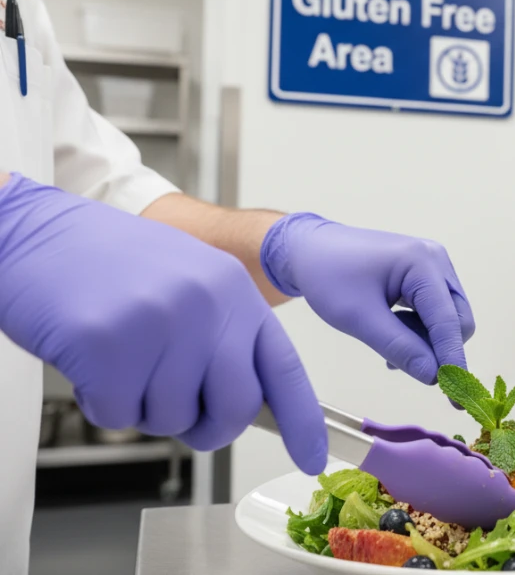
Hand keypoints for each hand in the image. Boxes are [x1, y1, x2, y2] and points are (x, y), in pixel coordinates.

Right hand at [0, 174, 326, 472]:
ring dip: (140, 404)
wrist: (31, 231)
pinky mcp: (109, 345)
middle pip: (234, 408)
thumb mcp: (186, 282)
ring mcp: (160, 323)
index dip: (301, 420)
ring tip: (119, 355)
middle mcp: (206, 305)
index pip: (283, 368)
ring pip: (170, 418)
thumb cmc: (104, 262)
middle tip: (171, 405)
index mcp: (232, 290)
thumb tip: (246, 400)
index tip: (311, 457)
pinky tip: (89, 357)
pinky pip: (117, 413)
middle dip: (204, 425)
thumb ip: (222, 335)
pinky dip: (99, 400)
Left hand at [260, 213, 474, 384]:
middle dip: (436, 350)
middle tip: (397, 365)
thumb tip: (433, 377)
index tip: (457, 399)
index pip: (448, 322)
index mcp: (423, 263)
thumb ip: (399, 347)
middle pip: (457, 320)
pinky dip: (420, 330)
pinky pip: (436, 310)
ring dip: (426, 341)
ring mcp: (434, 264)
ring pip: (448, 317)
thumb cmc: (328, 277)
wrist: (310, 249)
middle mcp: (437, 260)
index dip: (452, 361)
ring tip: (388, 347)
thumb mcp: (359, 317)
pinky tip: (393, 333)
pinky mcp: (427, 273)